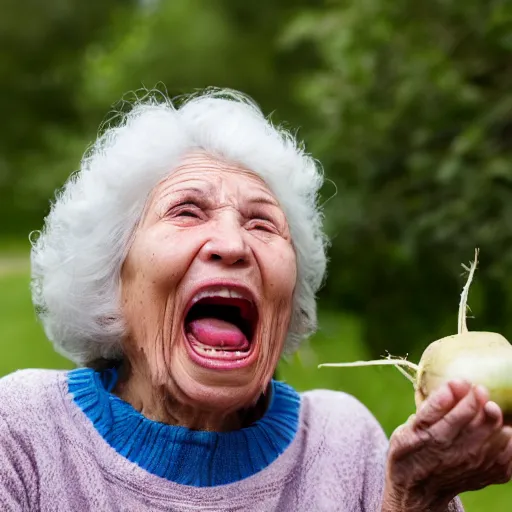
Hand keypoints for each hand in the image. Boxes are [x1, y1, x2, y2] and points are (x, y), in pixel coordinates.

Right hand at [383, 380, 511, 510]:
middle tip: (480, 390)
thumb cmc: (411, 449)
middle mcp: (450, 455)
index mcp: (427, 439)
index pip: (450, 417)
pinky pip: (508, 456)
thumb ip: (432, 406)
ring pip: (496, 441)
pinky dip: (508, 440)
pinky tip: (500, 429)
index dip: (460, 398)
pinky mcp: (487, 476)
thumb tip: (456, 383)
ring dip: (496, 422)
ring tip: (488, 409)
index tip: (463, 382)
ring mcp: (471, 467)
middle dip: (481, 405)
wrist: (419, 491)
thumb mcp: (409, 427)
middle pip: (476, 428)